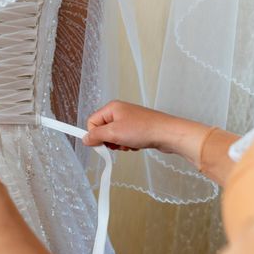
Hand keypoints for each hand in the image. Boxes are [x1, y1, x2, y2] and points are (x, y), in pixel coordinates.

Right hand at [82, 100, 210, 167]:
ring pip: (114, 136)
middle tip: (118, 144)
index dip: (95, 135)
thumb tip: (85, 139)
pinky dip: (128, 144)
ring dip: (119, 144)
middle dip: (109, 141)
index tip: (101, 144)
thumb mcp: (114, 133)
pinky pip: (125, 138)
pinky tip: (136, 145)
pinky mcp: (137, 128)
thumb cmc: (144, 129)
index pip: (92, 122)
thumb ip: (96, 136)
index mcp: (111, 108)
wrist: (168, 134)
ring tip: (129, 144)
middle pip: (103, 130)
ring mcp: (129, 119)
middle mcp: (119, 111)